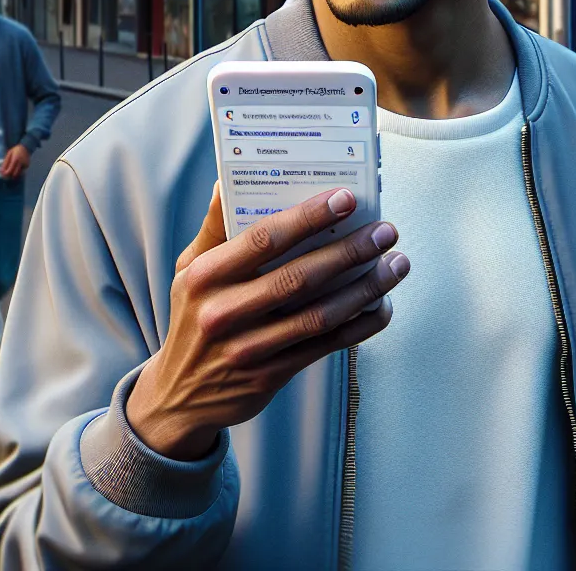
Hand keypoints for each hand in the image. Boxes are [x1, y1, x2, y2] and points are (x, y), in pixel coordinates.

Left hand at [0, 145, 30, 178]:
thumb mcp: (9, 154)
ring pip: (18, 174)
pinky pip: (21, 171)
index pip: (10, 170)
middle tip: (6, 176)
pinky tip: (16, 168)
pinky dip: (17, 172)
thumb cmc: (15, 150)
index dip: (5, 174)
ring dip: (13, 174)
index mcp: (15, 159)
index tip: (3, 174)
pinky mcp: (27, 166)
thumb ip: (5, 162)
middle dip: (10, 176)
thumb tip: (1, 170)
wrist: (26, 147)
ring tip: (10, 172)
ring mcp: (25, 165)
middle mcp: (21, 163)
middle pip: (14, 174)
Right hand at [126, 185, 407, 460]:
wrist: (180, 396)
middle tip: (385, 231)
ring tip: (396, 264)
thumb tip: (230, 179)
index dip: (308, 218)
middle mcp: (223, 312)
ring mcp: (248, 348)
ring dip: (365, 288)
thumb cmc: (193, 317)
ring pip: (319, 315)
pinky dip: (360, 325)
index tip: (345, 199)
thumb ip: (215, 227)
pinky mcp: (270, 376)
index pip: (263, 239)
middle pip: (299, 277)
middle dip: (350, 251)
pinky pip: (325, 346)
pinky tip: (382, 305)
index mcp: (204, 276)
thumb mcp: (188, 270)